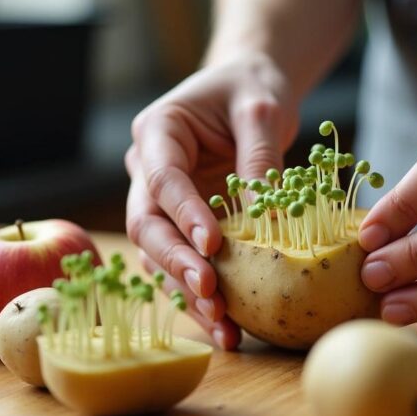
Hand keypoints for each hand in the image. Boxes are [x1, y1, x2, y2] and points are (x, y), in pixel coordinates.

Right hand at [126, 53, 299, 348]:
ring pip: (159, 254)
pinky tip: (227, 325)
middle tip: (210, 293)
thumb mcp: (262, 110)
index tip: (213, 245)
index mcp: (157, 132)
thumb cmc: (251, 90)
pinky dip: (202, 295)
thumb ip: (260, 158)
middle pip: (148, 224)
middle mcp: (148, 171)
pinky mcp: (182, 225)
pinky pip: (183, 263)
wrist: (248, 91)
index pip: (164, 179)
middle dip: (177, 263)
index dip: (184, 215)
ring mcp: (161, 201)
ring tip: (222, 325)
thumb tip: (268, 222)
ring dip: (186, 290)